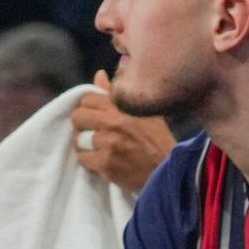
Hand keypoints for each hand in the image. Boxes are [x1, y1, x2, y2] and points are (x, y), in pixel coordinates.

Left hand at [70, 70, 174, 194]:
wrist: (170, 174)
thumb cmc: (158, 142)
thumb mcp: (145, 113)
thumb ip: (119, 94)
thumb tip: (99, 75)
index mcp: (124, 106)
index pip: (89, 98)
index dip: (90, 107)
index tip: (96, 116)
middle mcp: (115, 122)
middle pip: (79, 117)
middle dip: (84, 125)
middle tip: (95, 133)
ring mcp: (109, 143)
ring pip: (78, 139)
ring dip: (87, 145)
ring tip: (101, 149)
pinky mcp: (105, 163)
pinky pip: (83, 158)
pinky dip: (90, 162)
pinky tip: (104, 162)